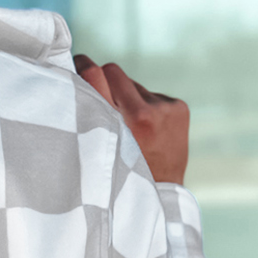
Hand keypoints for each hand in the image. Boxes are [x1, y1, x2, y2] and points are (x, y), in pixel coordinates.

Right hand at [73, 55, 188, 185]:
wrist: (161, 194)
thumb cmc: (121, 173)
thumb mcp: (97, 146)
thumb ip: (90, 113)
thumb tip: (81, 73)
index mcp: (114, 124)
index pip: (95, 73)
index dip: (84, 64)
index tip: (79, 63)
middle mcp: (141, 113)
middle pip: (113, 71)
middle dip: (106, 81)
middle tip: (104, 98)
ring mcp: (163, 109)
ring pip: (134, 85)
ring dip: (129, 99)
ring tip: (132, 128)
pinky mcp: (178, 108)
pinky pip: (153, 95)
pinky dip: (148, 107)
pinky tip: (150, 130)